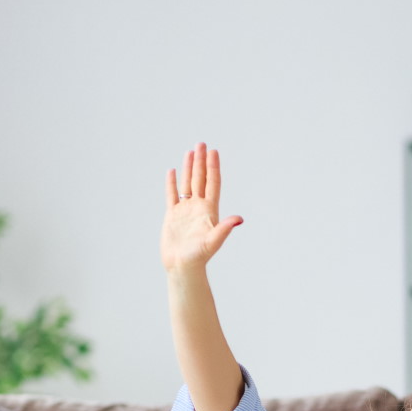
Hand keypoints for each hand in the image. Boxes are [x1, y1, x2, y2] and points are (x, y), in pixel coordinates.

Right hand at [161, 142, 242, 272]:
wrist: (183, 267)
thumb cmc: (199, 256)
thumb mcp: (214, 241)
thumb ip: (225, 229)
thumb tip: (239, 219)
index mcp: (209, 210)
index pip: (212, 183)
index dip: (213, 167)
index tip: (214, 152)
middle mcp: (198, 207)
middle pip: (201, 179)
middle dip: (202, 161)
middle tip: (202, 143)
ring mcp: (186, 210)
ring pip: (188, 183)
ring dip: (189, 168)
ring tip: (190, 152)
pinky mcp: (173, 215)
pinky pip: (172, 195)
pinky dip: (172, 183)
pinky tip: (173, 171)